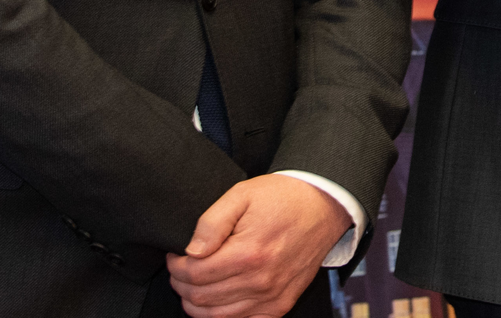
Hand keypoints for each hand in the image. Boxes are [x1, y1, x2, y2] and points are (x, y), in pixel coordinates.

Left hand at [168, 174, 352, 317]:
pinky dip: (222, 315)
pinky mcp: (280, 305)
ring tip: (196, 282)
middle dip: (182, 284)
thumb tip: (191, 251)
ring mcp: (272, 297)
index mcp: (249, 253)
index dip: (176, 266)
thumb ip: (212, 222)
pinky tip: (219, 297)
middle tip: (182, 269)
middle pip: (201, 298)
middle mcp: (261, 281)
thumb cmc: (284, 198)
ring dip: (196, 302)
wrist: (324, 205)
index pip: (194, 274)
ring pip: (215, 316)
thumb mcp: (242, 195)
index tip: (176, 256)